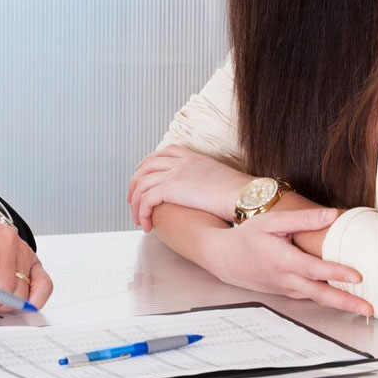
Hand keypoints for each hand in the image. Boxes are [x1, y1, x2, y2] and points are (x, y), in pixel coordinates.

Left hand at [128, 146, 249, 230]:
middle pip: (146, 165)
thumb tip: (207, 193)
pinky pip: (146, 199)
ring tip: (138, 219)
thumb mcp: (221, 179)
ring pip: (142, 183)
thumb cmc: (240, 194)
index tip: (142, 176)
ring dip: (136, 203)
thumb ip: (207, 181)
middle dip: (135, 183)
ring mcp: (175, 172)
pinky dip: (142, 213)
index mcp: (193, 157)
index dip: (148, 164)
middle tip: (132, 200)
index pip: (163, 152)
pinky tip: (147, 225)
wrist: (244, 195)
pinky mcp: (171, 187)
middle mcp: (181, 161)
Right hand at [202, 208, 372, 314]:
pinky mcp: (285, 293)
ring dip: (339, 304)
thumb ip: (303, 219)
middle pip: (320, 294)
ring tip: (362, 307)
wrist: (224, 257)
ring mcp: (285, 289)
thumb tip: (332, 214)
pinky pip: (308, 297)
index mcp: (283, 260)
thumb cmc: (247, 236)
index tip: (358, 276)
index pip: (315, 268)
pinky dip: (325, 300)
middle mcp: (286, 279)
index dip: (336, 272)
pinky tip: (340, 299)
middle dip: (346, 302)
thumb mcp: (272, 221)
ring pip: (316, 298)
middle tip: (369, 309)